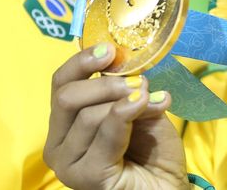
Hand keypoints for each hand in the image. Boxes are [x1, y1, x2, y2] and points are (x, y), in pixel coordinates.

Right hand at [45, 45, 187, 189]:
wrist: (167, 187)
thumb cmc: (151, 151)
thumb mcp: (139, 108)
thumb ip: (126, 88)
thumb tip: (127, 66)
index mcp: (65, 124)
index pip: (60, 84)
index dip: (82, 62)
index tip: (109, 50)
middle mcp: (59, 144)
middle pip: (67, 97)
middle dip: (104, 83)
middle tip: (137, 81)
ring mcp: (68, 164)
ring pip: (88, 115)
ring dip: (123, 101)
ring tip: (151, 100)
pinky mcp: (86, 178)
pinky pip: (104, 134)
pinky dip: (124, 115)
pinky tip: (142, 105)